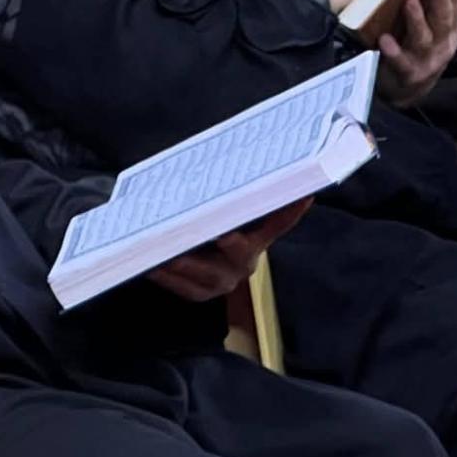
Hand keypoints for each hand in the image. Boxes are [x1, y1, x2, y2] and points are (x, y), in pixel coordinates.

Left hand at [145, 198, 311, 301]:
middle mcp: (246, 263)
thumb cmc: (214, 228)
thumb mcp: (228, 218)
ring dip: (187, 264)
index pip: (280, 223)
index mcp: (258, 240)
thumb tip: (225, 163)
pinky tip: (152, 267)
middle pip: (241, 253)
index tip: (305, 195)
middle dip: (232, 244)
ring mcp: (223, 281)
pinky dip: (168, 278)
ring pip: (207, 275)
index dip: (293, 210)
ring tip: (167, 252)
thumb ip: (230, 202)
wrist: (208, 269)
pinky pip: (185, 288)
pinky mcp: (200, 293)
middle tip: (223, 234)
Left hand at [378, 0, 456, 105]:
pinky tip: (384, 40)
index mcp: (450, 24)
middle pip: (444, 17)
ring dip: (418, 20)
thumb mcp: (431, 21)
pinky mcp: (408, 75)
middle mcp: (443, 41)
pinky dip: (394, 52)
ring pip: (424, 38)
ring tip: (410, 2)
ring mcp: (427, 59)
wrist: (407, 90)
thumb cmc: (415, 45)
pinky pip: (401, 63)